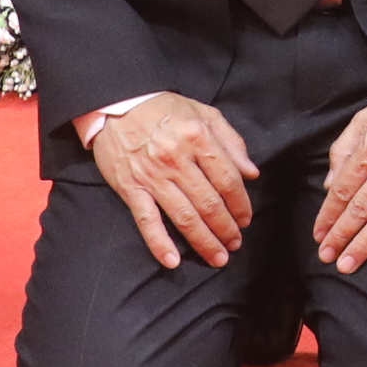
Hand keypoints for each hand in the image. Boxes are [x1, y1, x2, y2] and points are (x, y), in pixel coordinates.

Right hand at [88, 95, 260, 270]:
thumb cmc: (163, 109)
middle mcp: (177, 159)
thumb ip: (231, 141)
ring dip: (204, 241)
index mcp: (198, 138)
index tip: (246, 219)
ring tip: (217, 257)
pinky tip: (172, 261)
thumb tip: (251, 172)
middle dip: (226, 228)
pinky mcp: (131, 189)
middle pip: (209, 203)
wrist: (115, 105)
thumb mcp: (203, 113)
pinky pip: (147, 221)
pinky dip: (160, 243)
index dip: (241, 204)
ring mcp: (152, 177)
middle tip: (235, 244)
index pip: (228, 179)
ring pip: (184, 217)